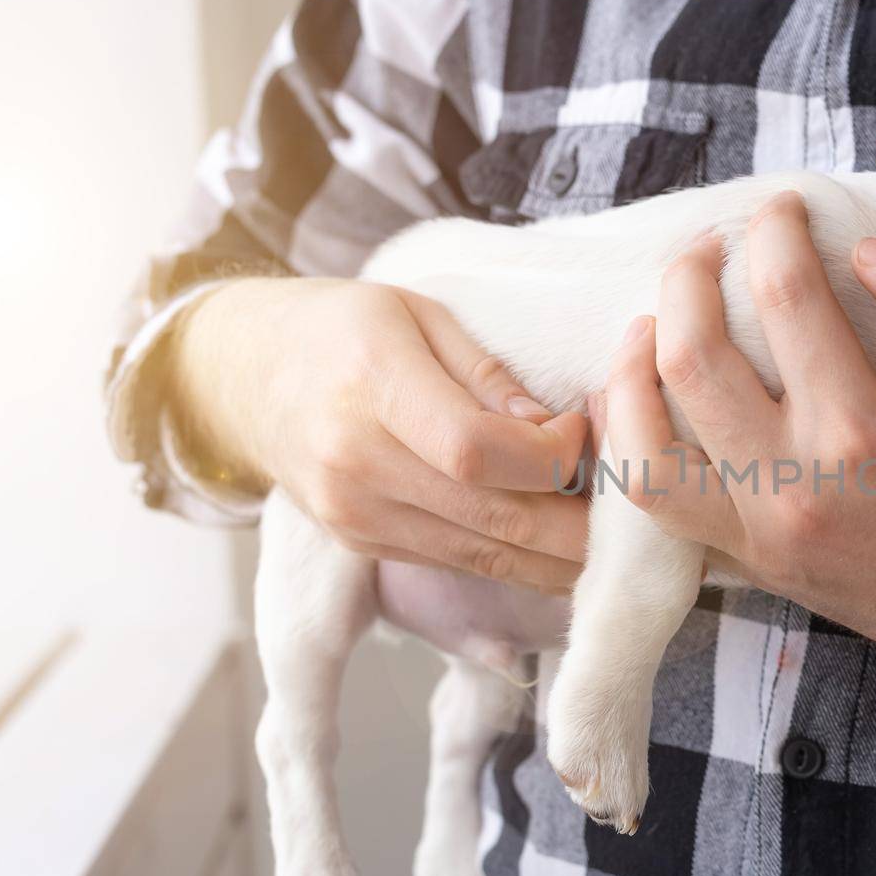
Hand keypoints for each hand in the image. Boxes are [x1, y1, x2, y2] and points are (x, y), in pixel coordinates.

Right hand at [165, 277, 588, 588]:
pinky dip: (519, 559)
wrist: (242, 375)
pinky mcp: (365, 545)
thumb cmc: (341, 327)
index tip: (585, 428)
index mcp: (371, 386)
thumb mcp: (417, 312)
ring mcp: (357, 516)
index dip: (551, 453)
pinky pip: (460, 562)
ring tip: (612, 532)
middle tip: (634, 506)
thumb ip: (489, 374)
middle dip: (580, 524)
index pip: (478, 450)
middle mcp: (357, 465)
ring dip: (561, 554)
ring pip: (486, 557)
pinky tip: (560, 542)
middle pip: (496, 518)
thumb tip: (557, 429)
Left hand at [602, 195, 875, 701]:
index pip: (786, 296)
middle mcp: (793, 483)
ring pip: (647, 442)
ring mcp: (760, 530)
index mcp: (861, 431)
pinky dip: (635, 441)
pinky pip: (657, 502)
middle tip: (707, 245)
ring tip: (651, 320)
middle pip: (692, 358)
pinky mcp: (749, 559)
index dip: (774, 230)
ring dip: (634, 365)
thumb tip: (862, 251)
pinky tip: (644, 398)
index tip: (781, 207)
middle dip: (686, 277)